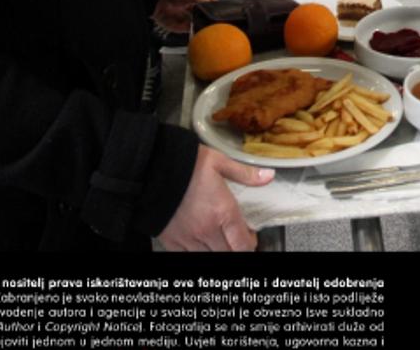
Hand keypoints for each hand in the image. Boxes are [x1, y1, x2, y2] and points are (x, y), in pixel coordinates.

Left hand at [152, 0, 215, 32]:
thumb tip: (211, 8)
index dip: (211, 5)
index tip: (216, 12)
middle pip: (194, 11)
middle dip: (200, 17)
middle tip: (206, 23)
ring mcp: (172, 8)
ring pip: (184, 20)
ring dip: (190, 25)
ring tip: (197, 28)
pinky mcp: (162, 16)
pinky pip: (172, 25)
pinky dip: (180, 29)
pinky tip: (186, 30)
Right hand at [157, 145, 272, 250]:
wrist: (151, 168)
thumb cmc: (184, 164)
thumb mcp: (219, 162)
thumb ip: (245, 173)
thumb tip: (268, 176)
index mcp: (223, 212)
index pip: (244, 244)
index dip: (251, 244)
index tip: (250, 236)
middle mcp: (207, 230)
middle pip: (229, 254)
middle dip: (235, 247)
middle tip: (235, 237)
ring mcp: (188, 238)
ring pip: (209, 257)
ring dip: (217, 250)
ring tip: (217, 237)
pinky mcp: (171, 241)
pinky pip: (188, 256)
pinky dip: (197, 251)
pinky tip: (198, 241)